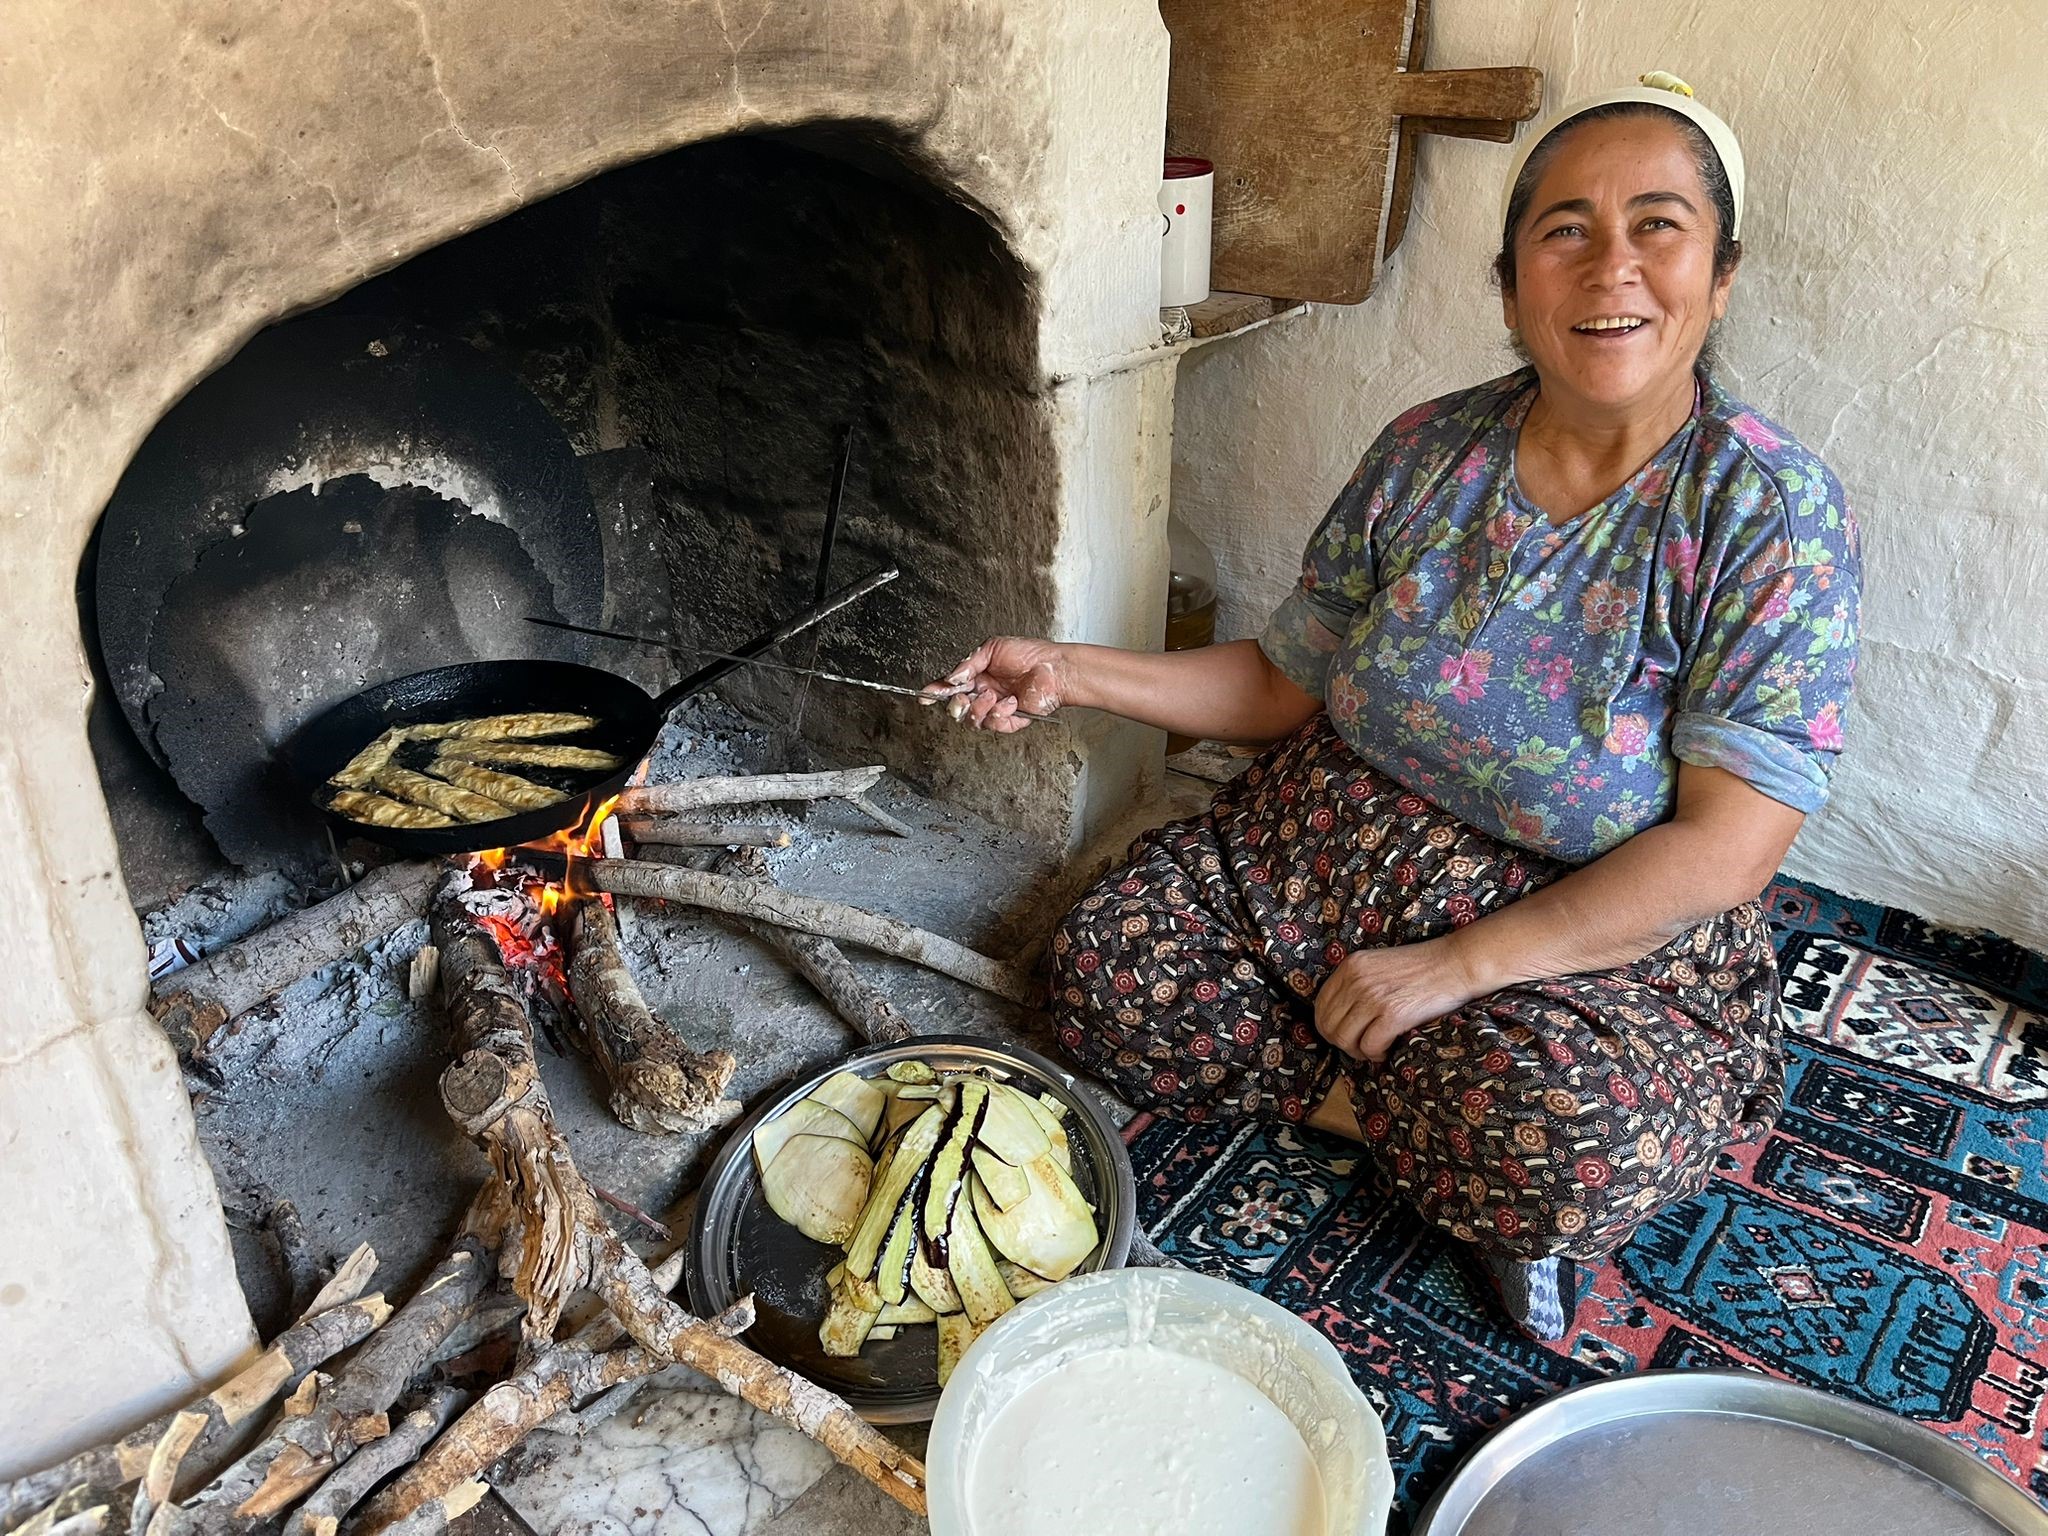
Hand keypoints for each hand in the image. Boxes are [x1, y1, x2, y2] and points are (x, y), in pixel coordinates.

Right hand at [922, 637, 1069, 732]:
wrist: (1054, 668)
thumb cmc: (1030, 654)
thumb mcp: (993, 648)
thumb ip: (969, 663)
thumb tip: (952, 677)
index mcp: (978, 676)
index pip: (951, 687)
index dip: (936, 692)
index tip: (926, 696)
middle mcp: (985, 694)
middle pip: (957, 709)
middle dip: (956, 705)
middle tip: (963, 697)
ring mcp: (997, 709)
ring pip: (973, 721)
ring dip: (979, 709)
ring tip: (992, 696)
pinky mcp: (1011, 720)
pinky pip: (995, 725)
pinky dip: (1000, 713)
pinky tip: (1011, 701)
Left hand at [1313, 938, 1487, 1063]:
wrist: (1455, 964)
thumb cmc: (1421, 968)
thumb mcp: (1377, 966)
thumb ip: (1355, 984)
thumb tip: (1337, 1019)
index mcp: (1350, 966)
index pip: (1320, 1005)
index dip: (1329, 1027)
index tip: (1346, 1033)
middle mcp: (1357, 980)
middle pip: (1327, 1026)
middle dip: (1342, 1043)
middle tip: (1361, 1045)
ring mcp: (1373, 997)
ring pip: (1344, 1040)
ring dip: (1359, 1051)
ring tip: (1376, 1047)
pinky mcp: (1393, 1014)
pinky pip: (1369, 1046)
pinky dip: (1377, 1054)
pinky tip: (1389, 1048)